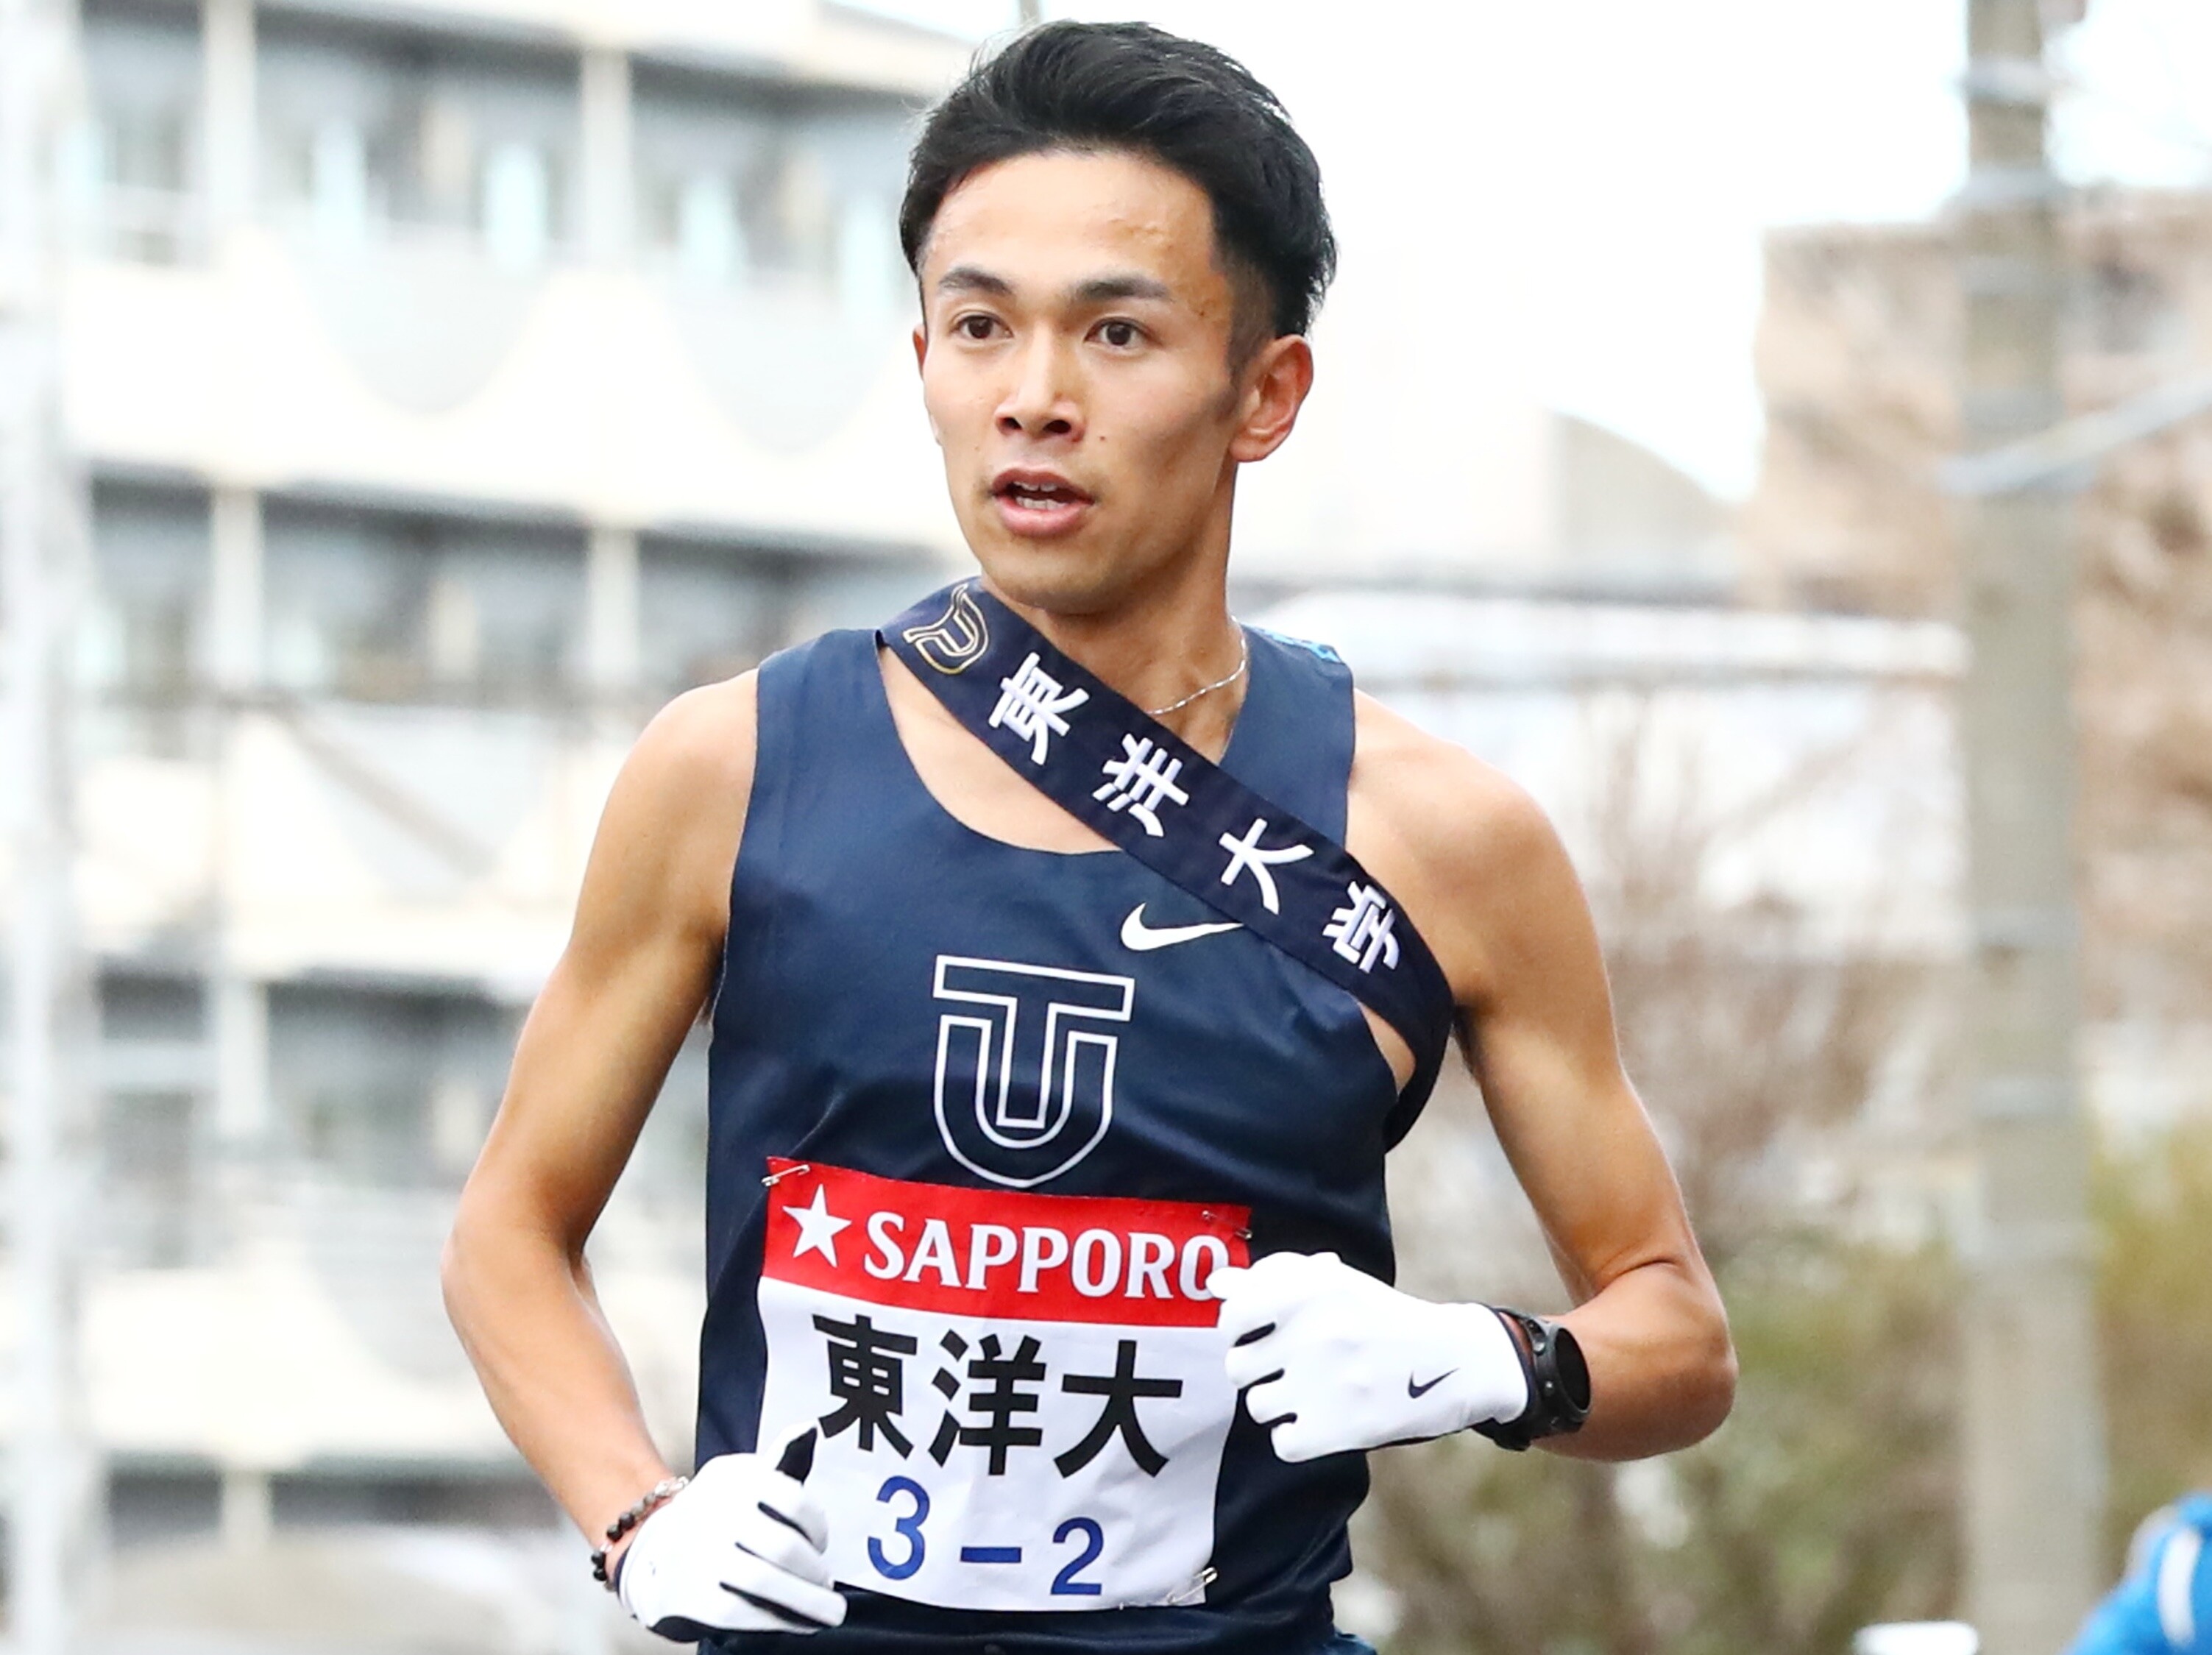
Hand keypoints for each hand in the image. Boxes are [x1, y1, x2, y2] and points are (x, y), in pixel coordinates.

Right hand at [616, 1432, 846, 1638]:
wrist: (651, 1553)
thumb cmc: (718, 1517)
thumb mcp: (744, 1480)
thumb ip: (781, 1461)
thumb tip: (809, 1429)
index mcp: (731, 1475)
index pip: (791, 1497)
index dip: (817, 1527)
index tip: (821, 1544)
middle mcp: (713, 1511)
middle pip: (784, 1546)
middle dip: (815, 1571)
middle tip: (828, 1585)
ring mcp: (700, 1554)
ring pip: (767, 1581)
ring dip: (808, 1602)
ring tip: (828, 1612)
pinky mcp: (692, 1596)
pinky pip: (745, 1612)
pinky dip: (779, 1620)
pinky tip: (798, 1623)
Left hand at [1209, 1251, 1528, 1461]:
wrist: (1453, 1360)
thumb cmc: (1382, 1318)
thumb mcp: (1336, 1284)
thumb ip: (1273, 1278)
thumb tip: (1216, 1286)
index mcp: (1312, 1289)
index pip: (1232, 1314)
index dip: (1238, 1329)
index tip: (1258, 1334)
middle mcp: (1315, 1333)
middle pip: (1236, 1366)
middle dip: (1257, 1370)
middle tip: (1289, 1368)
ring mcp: (1326, 1383)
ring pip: (1256, 1405)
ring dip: (1278, 1404)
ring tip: (1312, 1393)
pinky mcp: (1339, 1429)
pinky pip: (1282, 1443)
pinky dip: (1297, 1438)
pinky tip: (1322, 1421)